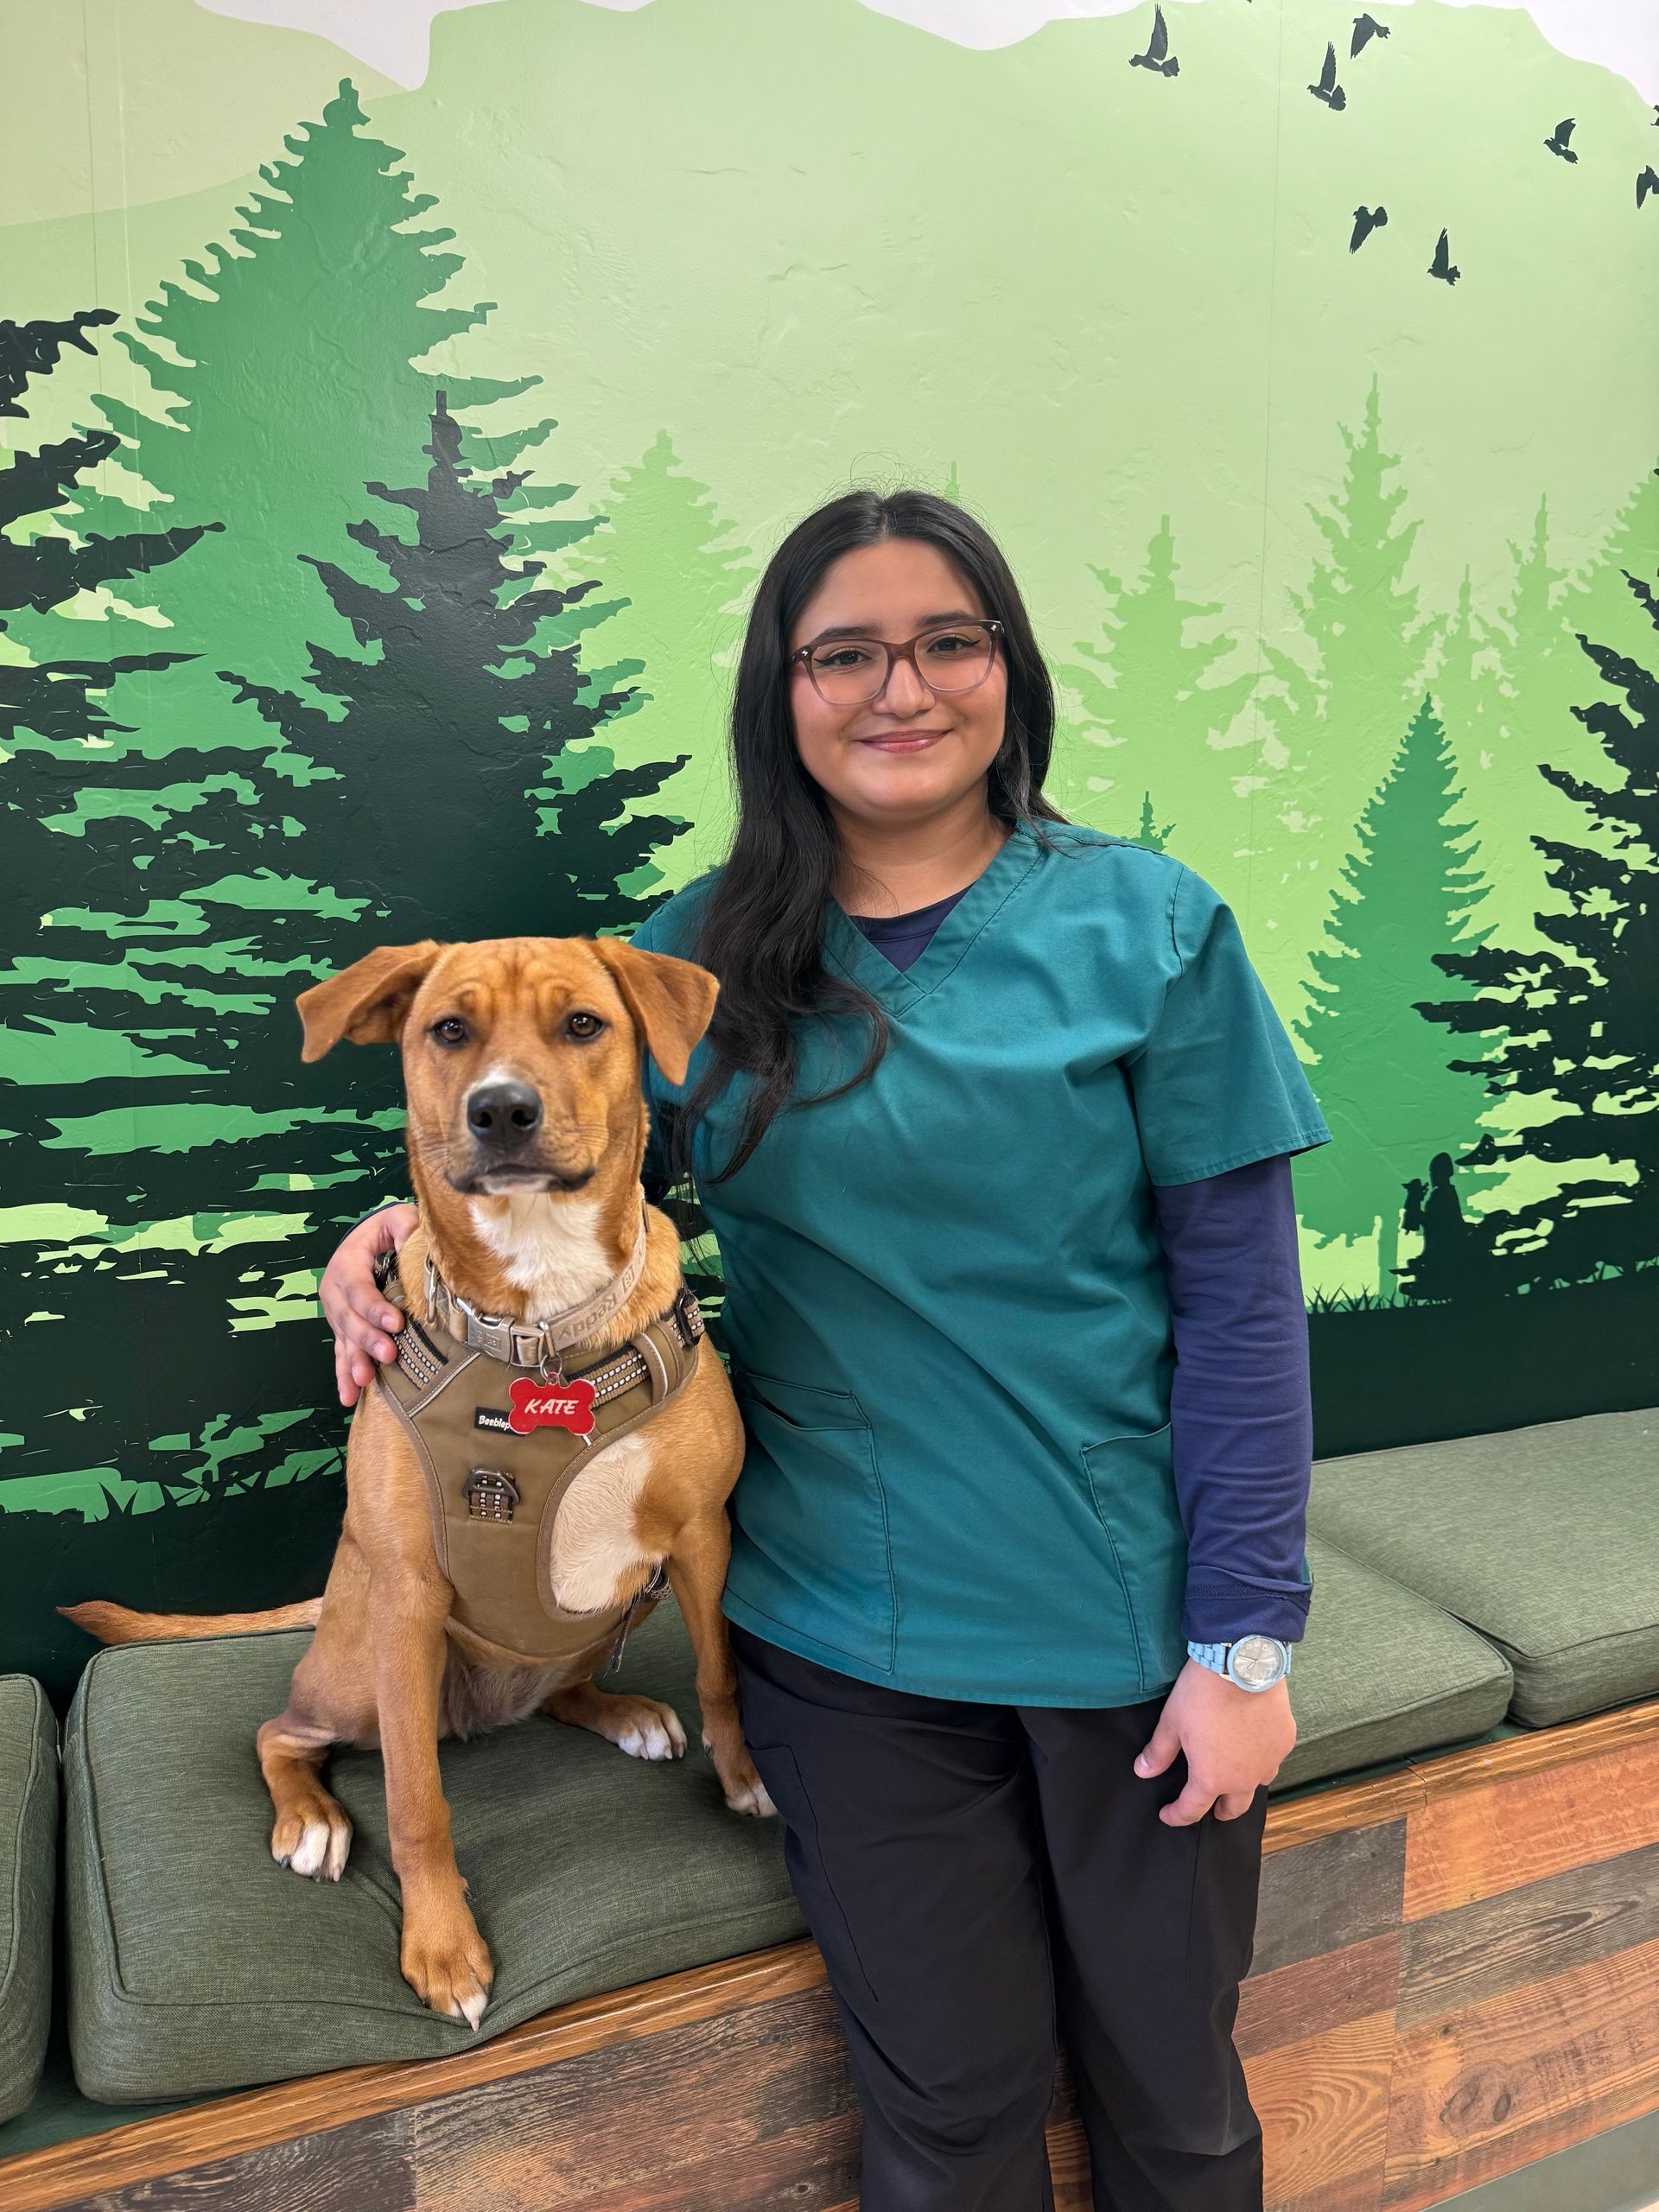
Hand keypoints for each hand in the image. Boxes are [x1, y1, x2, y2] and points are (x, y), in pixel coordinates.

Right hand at [320, 1204, 418, 1408]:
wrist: (368, 1239)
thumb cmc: (387, 1229)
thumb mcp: (397, 1218)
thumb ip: (404, 1225)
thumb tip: (411, 1239)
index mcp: (348, 1262)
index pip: (359, 1288)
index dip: (374, 1307)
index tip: (396, 1323)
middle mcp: (336, 1289)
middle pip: (349, 1318)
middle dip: (367, 1338)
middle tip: (389, 1354)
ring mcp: (337, 1311)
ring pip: (343, 1338)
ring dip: (353, 1361)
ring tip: (365, 1380)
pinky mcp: (342, 1328)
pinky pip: (341, 1352)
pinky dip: (343, 1374)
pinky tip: (348, 1397)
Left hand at [1133, 1660, 1295, 1825]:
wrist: (1242, 1664)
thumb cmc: (1202, 1695)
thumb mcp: (1171, 1722)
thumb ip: (1158, 1752)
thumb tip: (1143, 1771)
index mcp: (1211, 1778)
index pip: (1191, 1809)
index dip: (1176, 1816)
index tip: (1167, 1815)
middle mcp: (1243, 1778)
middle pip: (1233, 1808)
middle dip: (1220, 1812)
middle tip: (1212, 1809)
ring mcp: (1268, 1761)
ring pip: (1257, 1785)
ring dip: (1244, 1785)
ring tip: (1236, 1777)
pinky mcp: (1285, 1741)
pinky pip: (1272, 1758)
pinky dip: (1262, 1759)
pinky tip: (1255, 1747)